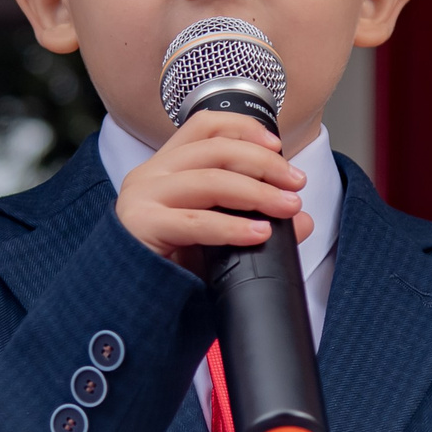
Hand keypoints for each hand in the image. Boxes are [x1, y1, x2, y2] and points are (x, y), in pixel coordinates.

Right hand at [116, 109, 313, 262]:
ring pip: (210, 180)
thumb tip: (303, 219)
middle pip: (215, 149)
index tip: (278, 146)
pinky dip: (233, 227)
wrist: (127, 305)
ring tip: (286, 207)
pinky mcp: (141, 226)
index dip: (244, 128)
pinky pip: (196, 222)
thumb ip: (256, 222)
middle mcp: (150, 175)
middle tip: (295, 183)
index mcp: (165, 167)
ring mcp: (143, 198)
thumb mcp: (217, 238)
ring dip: (257, 193)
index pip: (204, 126)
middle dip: (264, 163)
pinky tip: (259, 234)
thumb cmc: (169, 268)